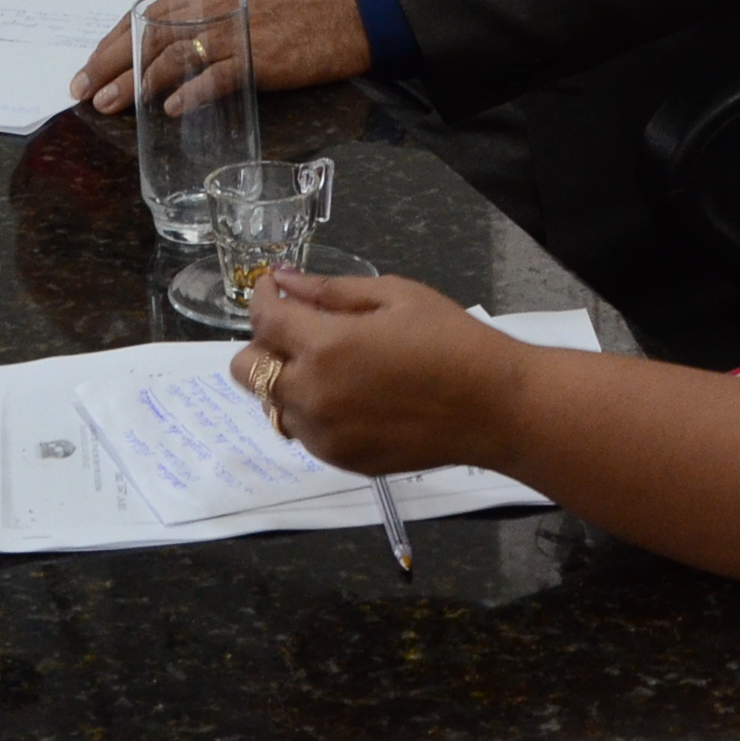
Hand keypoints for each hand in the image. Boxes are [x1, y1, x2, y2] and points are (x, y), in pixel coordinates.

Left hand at [66, 0, 371, 115]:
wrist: (349, 12)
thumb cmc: (297, 11)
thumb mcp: (239, 6)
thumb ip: (202, 25)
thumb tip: (162, 61)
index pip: (142, 16)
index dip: (109, 45)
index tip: (87, 70)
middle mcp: (212, 8)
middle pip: (146, 36)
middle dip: (110, 66)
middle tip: (87, 94)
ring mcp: (235, 32)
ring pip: (171, 56)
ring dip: (137, 83)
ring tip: (114, 106)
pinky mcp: (259, 58)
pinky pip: (216, 76)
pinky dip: (190, 93)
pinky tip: (171, 110)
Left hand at [231, 271, 529, 475]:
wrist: (494, 408)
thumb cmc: (452, 340)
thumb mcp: (395, 296)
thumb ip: (330, 290)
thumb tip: (285, 280)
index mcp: (326, 346)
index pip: (263, 319)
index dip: (263, 295)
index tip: (275, 286)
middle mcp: (313, 395)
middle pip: (245, 370)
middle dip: (263, 343)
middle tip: (301, 330)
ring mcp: (324, 435)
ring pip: (271, 405)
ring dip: (286, 380)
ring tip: (331, 366)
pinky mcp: (341, 460)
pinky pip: (303, 432)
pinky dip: (311, 410)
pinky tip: (351, 395)